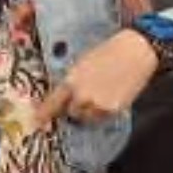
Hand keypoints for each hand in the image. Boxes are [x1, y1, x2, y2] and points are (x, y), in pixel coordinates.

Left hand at [34, 29, 158, 126]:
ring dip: (88, 111)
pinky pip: (101, 117)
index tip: (37, 122)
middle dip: (73, 107)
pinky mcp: (113, 110)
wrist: (135, 51)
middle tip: (82, 98)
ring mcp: (98, 105)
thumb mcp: (83, 63)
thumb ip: (72, 81)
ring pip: (86, 117)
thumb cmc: (109, 51)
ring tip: (99, 95)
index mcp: (71, 81)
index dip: (43, 114)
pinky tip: (109, 96)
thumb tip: (66, 94)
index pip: (52, 104)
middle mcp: (82, 96)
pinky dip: (102, 111)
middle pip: (70, 113)